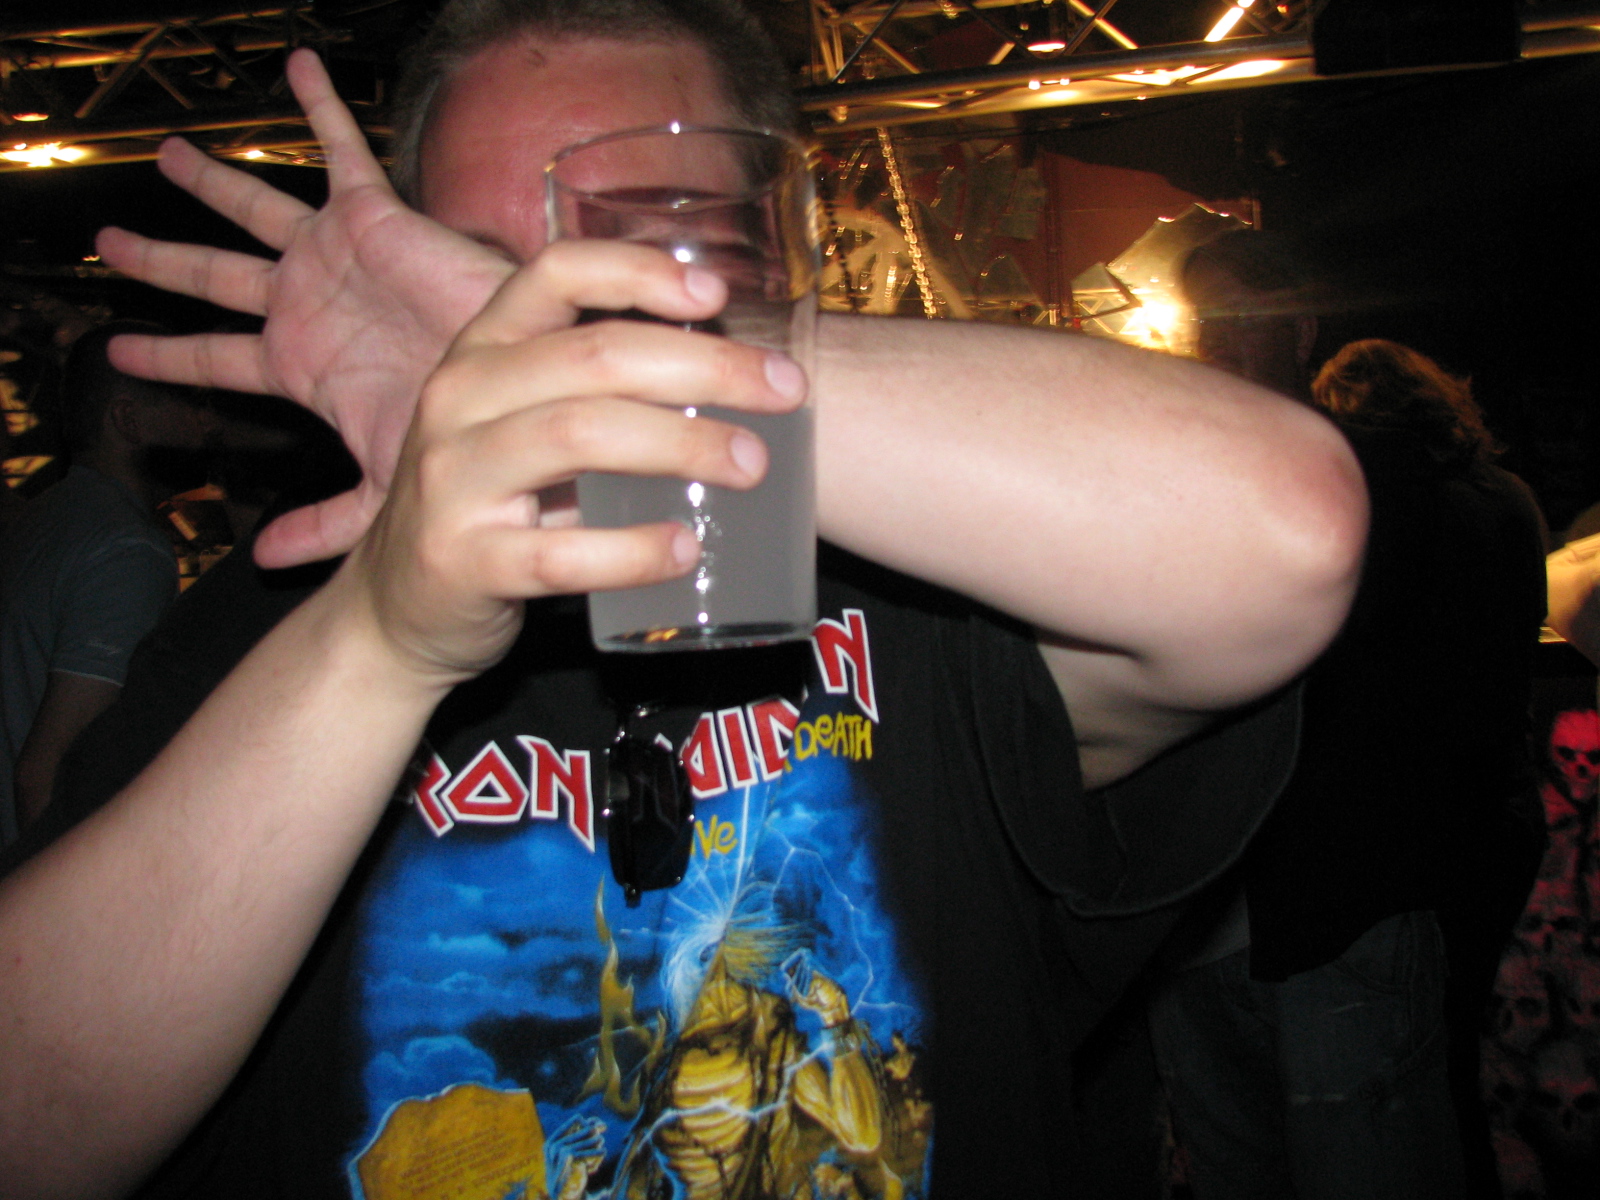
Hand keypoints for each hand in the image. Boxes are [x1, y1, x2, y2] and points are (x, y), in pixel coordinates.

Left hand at [96, 48, 513, 567]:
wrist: (520, 385)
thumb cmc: (460, 432)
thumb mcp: (381, 481)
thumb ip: (328, 520)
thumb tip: (264, 561)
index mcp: (300, 362)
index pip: (216, 356)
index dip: (168, 354)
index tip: (121, 353)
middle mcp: (307, 303)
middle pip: (214, 277)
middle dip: (162, 261)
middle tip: (112, 245)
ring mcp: (333, 256)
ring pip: (253, 207)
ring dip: (211, 182)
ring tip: (169, 156)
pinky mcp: (372, 217)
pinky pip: (338, 151)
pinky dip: (317, 107)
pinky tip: (296, 68)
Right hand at [342, 239, 805, 684]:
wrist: (397, 611)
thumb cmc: (489, 506)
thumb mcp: (520, 425)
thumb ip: (594, 394)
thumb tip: (731, 374)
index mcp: (481, 351)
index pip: (555, 274)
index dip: (640, 272)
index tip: (717, 293)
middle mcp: (458, 399)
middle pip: (595, 355)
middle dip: (706, 367)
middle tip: (784, 392)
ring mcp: (452, 479)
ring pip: (579, 434)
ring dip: (682, 445)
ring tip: (751, 465)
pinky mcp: (461, 561)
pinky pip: (561, 553)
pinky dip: (633, 549)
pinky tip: (686, 549)